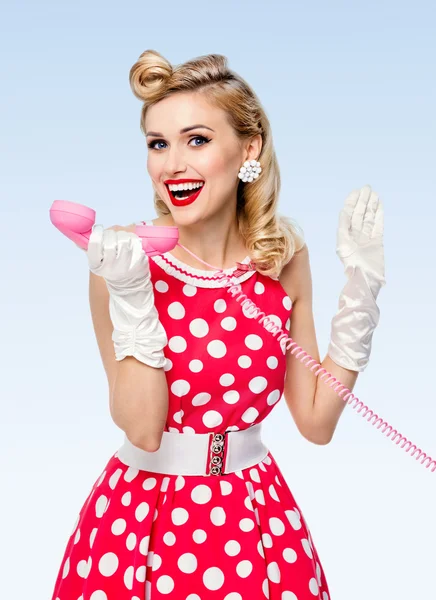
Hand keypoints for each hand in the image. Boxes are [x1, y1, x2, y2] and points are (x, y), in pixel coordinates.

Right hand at [87, 224, 149, 286]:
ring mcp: (126, 265)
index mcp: (97, 265)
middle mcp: (111, 267)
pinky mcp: (139, 262)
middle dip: (111, 234)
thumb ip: (91, 248)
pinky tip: (132, 245)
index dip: (96, 233)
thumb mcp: (97, 262)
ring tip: (123, 240)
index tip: (98, 229)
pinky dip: (134, 240)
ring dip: (123, 235)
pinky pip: (136, 243)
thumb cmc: (111, 268)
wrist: (128, 284)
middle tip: (113, 236)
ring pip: (124, 239)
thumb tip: (79, 233)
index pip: (94, 244)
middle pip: (110, 240)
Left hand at [336, 184, 385, 298]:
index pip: (347, 217)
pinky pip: (377, 226)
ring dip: (370, 206)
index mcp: (344, 238)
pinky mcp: (376, 243)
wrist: (365, 283)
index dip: (351, 204)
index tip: (354, 193)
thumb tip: (343, 221)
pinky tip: (379, 206)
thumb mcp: (345, 253)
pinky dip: (378, 216)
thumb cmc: (353, 272)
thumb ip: (344, 237)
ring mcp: (366, 239)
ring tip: (373, 193)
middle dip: (362, 202)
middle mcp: (354, 237)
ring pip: (368, 219)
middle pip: (359, 215)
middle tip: (366, 188)